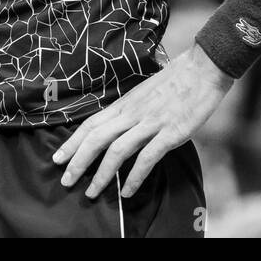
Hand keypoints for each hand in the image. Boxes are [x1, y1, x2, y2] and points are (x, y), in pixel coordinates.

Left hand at [53, 44, 233, 199]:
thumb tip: (118, 128)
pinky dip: (135, 177)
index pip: (91, 124)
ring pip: (117, 149)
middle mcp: (132, 113)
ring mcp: (150, 122)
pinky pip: (147, 157)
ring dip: (102, 174)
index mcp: (124, 103)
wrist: (202, 69)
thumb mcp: (144, 94)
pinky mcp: (170, 132)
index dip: (72, 142)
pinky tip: (127, 192)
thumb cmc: (175, 81)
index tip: (57, 158)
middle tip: (66, 180)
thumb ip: (131, 111)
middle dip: (78, 161)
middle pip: (96, 138)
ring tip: (91, 192)